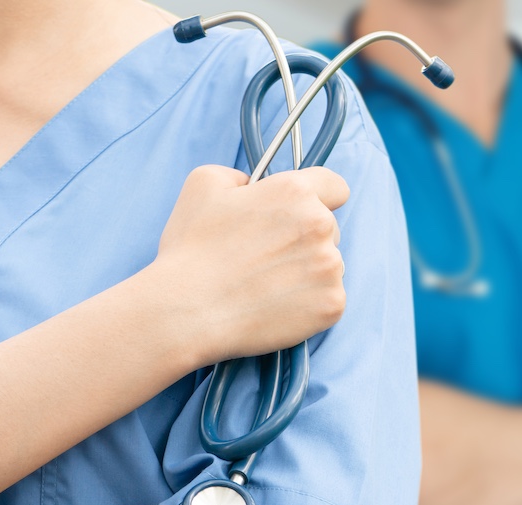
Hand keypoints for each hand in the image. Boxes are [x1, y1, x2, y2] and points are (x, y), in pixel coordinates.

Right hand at [138, 166, 350, 365]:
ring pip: (329, 264)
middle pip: (329, 228)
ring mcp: (330, 267)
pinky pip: (328, 298)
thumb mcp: (204, 185)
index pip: (335, 186)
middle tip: (265, 256)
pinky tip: (274, 304)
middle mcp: (321, 225)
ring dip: (307, 270)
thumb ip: (241, 175)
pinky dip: (308, 303)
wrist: (186, 312)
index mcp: (296, 192)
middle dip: (305, 237)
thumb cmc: (191, 249)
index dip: (318, 197)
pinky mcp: (332, 305)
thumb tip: (255, 185)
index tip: (300, 212)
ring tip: (265, 283)